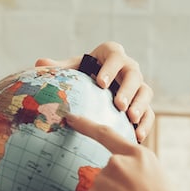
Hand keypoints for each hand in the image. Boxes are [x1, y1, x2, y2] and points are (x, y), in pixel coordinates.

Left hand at [36, 40, 154, 143]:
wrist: (98, 88)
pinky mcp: (144, 104)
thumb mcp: (74, 70)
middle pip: (134, 75)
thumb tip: (39, 63)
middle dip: (127, 89)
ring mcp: (139, 86)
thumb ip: (60, 68)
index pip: (115, 56)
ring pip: (145, 92)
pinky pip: (149, 113)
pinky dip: (146, 123)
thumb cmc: (84, 76)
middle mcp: (129, 68)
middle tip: (118, 104)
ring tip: (131, 118)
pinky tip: (138, 135)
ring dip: (140, 105)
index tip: (100, 82)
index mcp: (112, 55)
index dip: (110, 67)